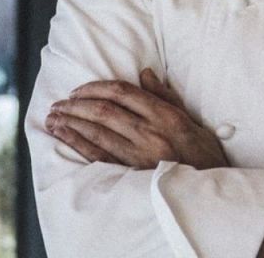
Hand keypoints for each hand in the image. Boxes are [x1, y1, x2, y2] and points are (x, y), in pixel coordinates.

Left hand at [45, 68, 227, 169]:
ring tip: (53, 116)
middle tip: (60, 102)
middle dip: (77, 103)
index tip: (79, 89)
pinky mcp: (132, 173)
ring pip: (97, 132)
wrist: (210, 189)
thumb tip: (144, 73)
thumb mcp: (190, 119)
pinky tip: (63, 134)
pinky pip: (98, 155)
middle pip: (105, 110)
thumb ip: (165, 95)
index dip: (96, 87)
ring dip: (71, 121)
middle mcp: (151, 133)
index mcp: (165, 115)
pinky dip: (77, 142)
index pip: (123, 92)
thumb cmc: (202, 153)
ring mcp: (140, 155)